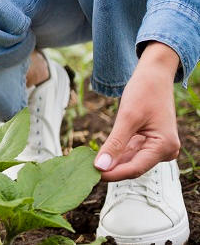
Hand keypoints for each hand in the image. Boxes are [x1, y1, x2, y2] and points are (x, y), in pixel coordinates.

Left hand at [94, 42, 180, 180]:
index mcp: (165, 146)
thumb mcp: (127, 117)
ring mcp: (157, 147)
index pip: (135, 168)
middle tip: (85, 171)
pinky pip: (130, 152)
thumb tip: (101, 166)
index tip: (91, 175)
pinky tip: (100, 154)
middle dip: (110, 168)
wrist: (154, 75)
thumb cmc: (145, 91)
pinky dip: (116, 153)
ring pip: (130, 161)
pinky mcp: (149, 143)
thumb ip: (115, 143)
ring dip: (111, 162)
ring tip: (88, 164)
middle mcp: (164, 151)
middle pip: (133, 166)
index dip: (113, 173)